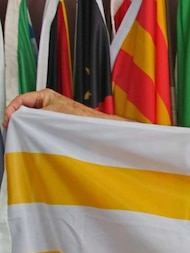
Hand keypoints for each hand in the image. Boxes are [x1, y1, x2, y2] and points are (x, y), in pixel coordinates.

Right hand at [3, 88, 119, 127]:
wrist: (96, 127)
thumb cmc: (81, 118)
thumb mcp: (51, 115)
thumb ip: (33, 115)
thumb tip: (19, 118)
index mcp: (45, 95)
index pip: (20, 100)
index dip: (11, 110)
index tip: (7, 120)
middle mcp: (48, 102)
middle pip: (25, 109)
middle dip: (18, 118)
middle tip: (12, 128)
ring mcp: (52, 112)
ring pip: (33, 118)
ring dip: (28, 125)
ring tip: (23, 132)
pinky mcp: (57, 122)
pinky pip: (42, 125)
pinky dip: (37, 130)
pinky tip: (36, 136)